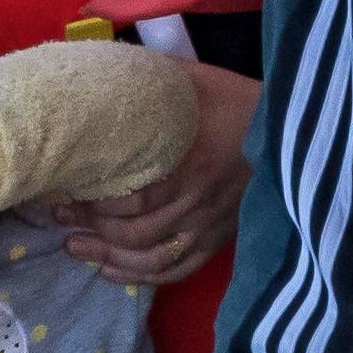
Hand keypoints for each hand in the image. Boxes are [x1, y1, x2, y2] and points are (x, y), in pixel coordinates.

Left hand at [60, 61, 259, 285]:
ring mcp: (211, 226)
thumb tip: (104, 74)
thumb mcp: (194, 81)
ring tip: (76, 249)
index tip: (66, 193)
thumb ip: (152, 80)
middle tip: (60, 218)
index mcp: (193, 166)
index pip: (135, 201)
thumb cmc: (237, 101)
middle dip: (92, 231)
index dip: (95, 206)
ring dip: (109, 259)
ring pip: (152, 260)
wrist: (292, 129)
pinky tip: (112, 271)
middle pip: (137, 234)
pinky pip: (178, 270)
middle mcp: (201, 204)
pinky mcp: (219, 239)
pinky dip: (143, 277)